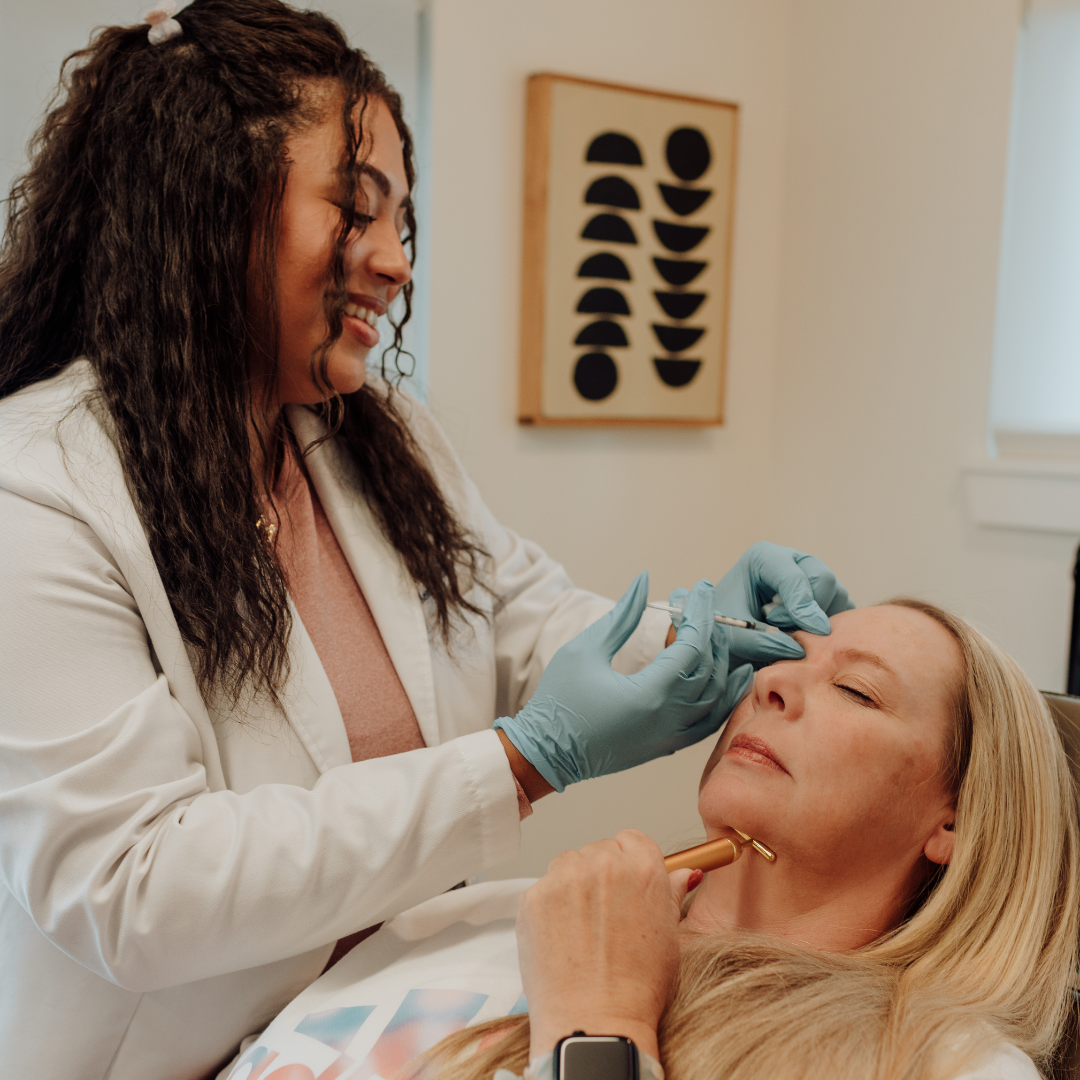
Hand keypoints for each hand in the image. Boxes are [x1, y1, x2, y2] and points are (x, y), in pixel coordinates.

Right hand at [496, 575, 750, 791]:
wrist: (545, 754)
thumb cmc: (559, 701)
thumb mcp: (585, 649)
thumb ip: (622, 615)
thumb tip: (644, 581)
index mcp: (650, 694)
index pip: (692, 645)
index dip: (699, 612)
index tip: (699, 587)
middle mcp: (668, 719)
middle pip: (709, 668)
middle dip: (709, 630)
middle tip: (698, 604)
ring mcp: (670, 737)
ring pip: (715, 698)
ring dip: (722, 664)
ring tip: (719, 635)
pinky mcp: (665, 747)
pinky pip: (708, 724)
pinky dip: (722, 700)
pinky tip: (727, 682)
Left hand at [517, 829, 694, 1061]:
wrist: (593, 1022)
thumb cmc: (636, 988)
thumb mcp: (670, 937)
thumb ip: (672, 893)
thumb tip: (685, 873)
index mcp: (642, 867)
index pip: (631, 839)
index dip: (628, 862)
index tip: (624, 884)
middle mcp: (603, 864)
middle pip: (598, 851)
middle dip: (600, 875)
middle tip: (604, 916)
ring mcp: (564, 878)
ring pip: (568, 864)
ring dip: (573, 885)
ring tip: (582, 929)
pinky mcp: (534, 895)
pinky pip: (543, 888)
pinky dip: (550, 907)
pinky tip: (562, 938)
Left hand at [670, 541, 854, 667]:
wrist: (726, 637)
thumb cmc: (724, 629)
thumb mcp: (734, 637)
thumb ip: (762, 641)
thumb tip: (798, 648)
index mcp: (764, 557)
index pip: (794, 576)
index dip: (803, 605)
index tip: (812, 631)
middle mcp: (792, 561)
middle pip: (823, 579)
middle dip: (810, 611)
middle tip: (785, 633)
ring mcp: (811, 576)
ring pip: (837, 594)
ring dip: (820, 620)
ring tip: (789, 634)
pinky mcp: (825, 596)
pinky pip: (844, 609)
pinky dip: (832, 626)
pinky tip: (806, 638)